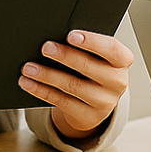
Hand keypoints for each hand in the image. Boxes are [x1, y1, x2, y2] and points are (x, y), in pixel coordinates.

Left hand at [18, 30, 133, 138]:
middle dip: (65, 56)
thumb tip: (56, 37)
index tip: (70, 34)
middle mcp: (118, 82)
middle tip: (45, 47)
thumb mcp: (96, 56)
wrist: (95, 101)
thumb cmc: (93, 68)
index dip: (92, 41)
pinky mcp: (88, 117)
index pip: (112, 49)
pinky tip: (28, 83)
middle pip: (89, 67)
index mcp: (122, 61)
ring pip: (73, 86)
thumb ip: (85, 46)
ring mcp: (105, 102)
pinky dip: (41, 91)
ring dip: (48, 75)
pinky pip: (61, 102)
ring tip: (29, 67)